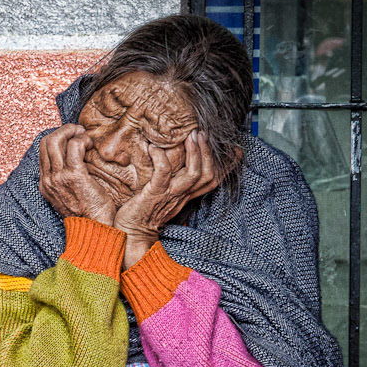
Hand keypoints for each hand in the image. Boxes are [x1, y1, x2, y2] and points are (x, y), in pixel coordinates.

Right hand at [38, 124, 117, 226]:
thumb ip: (65, 180)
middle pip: (46, 141)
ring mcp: (58, 177)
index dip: (58, 138)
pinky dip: (82, 140)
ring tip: (85, 136)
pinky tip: (91, 146)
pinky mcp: (73, 175)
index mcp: (45, 183)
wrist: (94, 229)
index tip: (73, 138)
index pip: (43, 151)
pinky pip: (74, 146)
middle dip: (63, 130)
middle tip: (79, 132)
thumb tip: (75, 161)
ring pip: (55, 140)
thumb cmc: (88, 213)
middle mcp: (48, 179)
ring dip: (72, 131)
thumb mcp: (68, 197)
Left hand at [114, 130, 219, 267]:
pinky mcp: (154, 193)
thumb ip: (174, 183)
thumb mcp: (164, 197)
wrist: (131, 233)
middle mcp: (181, 195)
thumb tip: (176, 163)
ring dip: (194, 153)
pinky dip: (161, 158)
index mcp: (186, 195)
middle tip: (202, 133)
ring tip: (191, 136)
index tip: (235, 150)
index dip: (226, 166)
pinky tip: (154, 147)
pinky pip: (163, 173)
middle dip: (208, 152)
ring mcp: (169, 195)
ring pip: (193, 174)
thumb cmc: (143, 212)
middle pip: (207, 175)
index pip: (213, 180)